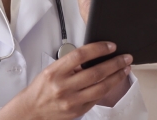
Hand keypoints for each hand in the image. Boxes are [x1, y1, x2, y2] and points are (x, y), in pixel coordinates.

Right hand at [0, 42, 132, 119]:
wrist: (31, 110)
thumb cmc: (41, 88)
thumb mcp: (51, 70)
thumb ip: (71, 64)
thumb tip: (93, 57)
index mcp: (55, 72)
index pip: (81, 55)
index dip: (98, 48)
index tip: (111, 46)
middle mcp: (63, 86)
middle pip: (96, 72)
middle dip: (115, 63)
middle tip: (126, 57)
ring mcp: (71, 101)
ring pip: (101, 87)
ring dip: (116, 77)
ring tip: (125, 69)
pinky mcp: (78, 111)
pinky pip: (97, 99)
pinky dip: (107, 89)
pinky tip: (114, 82)